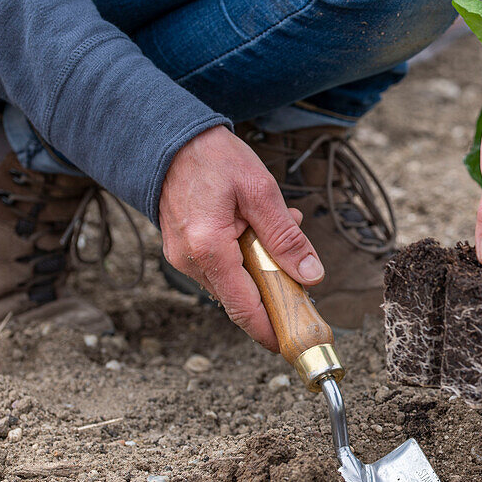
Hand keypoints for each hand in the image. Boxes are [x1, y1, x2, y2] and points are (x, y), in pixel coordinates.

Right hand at [159, 126, 324, 351]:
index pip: (243, 308)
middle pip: (240, 299)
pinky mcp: (183, 250)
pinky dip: (244, 257)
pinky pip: (219, 268)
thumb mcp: (260, 191)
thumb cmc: (213, 158)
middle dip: (274, 288)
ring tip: (280, 225)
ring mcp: (182, 258)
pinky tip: (258, 228)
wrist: (170, 138)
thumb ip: (286, 237)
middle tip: (301, 265)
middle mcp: (189, 261)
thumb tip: (312, 275)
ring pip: (232, 283)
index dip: (269, 331)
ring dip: (261, 267)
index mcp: (208, 249)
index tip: (292, 343)